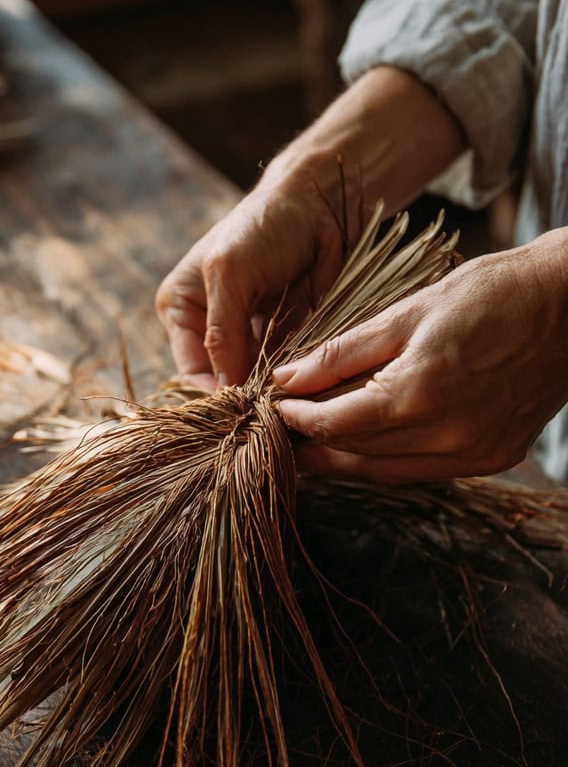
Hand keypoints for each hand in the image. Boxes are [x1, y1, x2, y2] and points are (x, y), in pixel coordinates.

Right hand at [155, 68, 466, 389]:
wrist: (323, 201)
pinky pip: (288, 373)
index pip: (191, 373)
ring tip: (292, 411)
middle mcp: (212, 328)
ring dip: (273, 396)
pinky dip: (296, 384)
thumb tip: (226, 392)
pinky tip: (308, 394)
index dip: (214, 397)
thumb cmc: (266, 225)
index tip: (244, 415)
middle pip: (223, 383)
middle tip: (271, 418)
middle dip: (245, 401)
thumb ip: (222, 333)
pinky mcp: (287, 338)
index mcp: (182, 310)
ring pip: (257, 383)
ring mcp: (252, 336)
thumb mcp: (230, 273)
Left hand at [272, 232, 567, 483]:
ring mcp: (475, 453)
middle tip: (280, 435)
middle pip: (357, 454)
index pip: (336, 423)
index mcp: (420, 392)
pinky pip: (424, 471)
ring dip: (346, 462)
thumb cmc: (490, 293)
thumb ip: (343, 351)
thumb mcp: (408, 311)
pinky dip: (389, 462)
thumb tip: (287, 378)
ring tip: (313, 448)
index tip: (273, 407)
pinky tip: (367, 446)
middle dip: (314, 444)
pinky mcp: (493, 458)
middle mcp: (448, 434)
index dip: (297, 419)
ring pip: (388, 473)